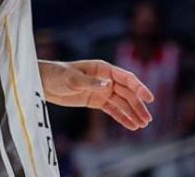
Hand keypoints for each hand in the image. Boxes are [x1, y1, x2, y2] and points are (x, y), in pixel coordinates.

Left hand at [39, 60, 154, 130]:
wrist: (44, 83)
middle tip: (148, 119)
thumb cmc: (57, 75)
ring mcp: (102, 91)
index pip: (126, 78)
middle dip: (138, 106)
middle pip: (128, 93)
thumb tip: (109, 85)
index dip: (139, 88)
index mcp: (104, 69)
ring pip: (122, 103)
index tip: (150, 98)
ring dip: (133, 113)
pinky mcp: (96, 101)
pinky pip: (112, 110)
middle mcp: (107, 79)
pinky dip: (122, 118)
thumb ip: (91, 83)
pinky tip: (131, 125)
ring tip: (143, 125)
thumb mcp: (72, 78)